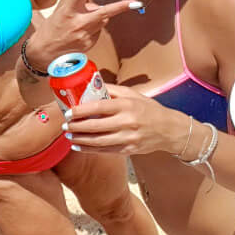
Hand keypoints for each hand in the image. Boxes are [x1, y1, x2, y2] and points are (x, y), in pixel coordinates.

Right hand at [24, 0, 141, 67]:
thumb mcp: (61, 14)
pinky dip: (93, 30)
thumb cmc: (51, 30)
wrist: (43, 53)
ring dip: (98, 18)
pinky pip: (98, 32)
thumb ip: (79, 7)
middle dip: (121, 7)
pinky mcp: (89, 44)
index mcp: (67, 12)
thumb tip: (97, 7)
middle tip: (136, 3)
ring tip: (79, 24)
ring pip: (102, 21)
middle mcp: (77, 24)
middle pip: (104, 13)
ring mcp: (84, 36)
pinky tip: (79, 35)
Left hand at [62, 84, 190, 155]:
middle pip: (95, 126)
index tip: (68, 112)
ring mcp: (128, 138)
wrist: (170, 130)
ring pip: (98, 141)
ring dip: (80, 140)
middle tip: (64, 126)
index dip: (80, 110)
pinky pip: (105, 150)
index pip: (98, 106)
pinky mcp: (129, 150)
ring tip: (69, 136)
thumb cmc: (149, 109)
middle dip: (76, 127)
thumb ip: (111, 90)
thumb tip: (90, 84)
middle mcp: (127, 122)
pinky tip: (79, 147)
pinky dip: (90, 149)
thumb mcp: (132, 94)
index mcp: (126, 105)